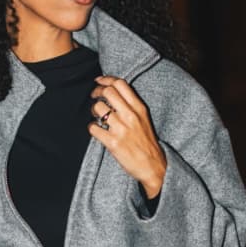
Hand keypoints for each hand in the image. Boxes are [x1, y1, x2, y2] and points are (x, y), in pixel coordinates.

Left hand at [89, 75, 166, 198]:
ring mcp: (121, 129)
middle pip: (108, 92)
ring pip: (98, 108)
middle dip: (97, 92)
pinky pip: (93, 128)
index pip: (120, 84)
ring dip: (93, 110)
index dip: (106, 79)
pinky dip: (91, 127)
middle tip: (94, 97)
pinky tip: (96, 130)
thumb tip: (113, 93)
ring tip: (97, 116)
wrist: (154, 166)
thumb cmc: (147, 143)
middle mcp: (130, 116)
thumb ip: (131, 105)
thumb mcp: (144, 119)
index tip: (99, 81)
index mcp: (139, 108)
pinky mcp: (112, 143)